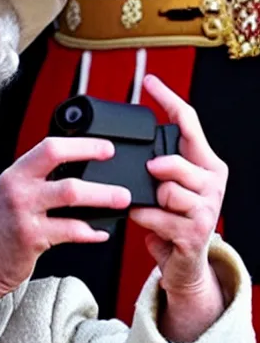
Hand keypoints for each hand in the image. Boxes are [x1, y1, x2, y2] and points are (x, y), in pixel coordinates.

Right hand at [0, 137, 130, 326]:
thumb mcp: (11, 197)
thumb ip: (37, 183)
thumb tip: (80, 175)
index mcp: (15, 174)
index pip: (50, 147)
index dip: (82, 145)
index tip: (106, 148)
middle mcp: (17, 188)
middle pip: (61, 163)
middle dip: (95, 162)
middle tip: (120, 170)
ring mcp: (23, 212)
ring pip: (70, 195)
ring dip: (102, 197)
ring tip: (122, 200)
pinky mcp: (31, 238)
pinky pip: (70, 230)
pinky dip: (90, 232)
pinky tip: (100, 233)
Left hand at [129, 75, 227, 306]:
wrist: (182, 261)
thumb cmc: (170, 218)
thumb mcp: (165, 185)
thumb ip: (155, 164)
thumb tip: (130, 148)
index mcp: (205, 164)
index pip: (189, 123)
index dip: (168, 99)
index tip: (149, 81)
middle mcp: (212, 181)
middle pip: (175, 159)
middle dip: (155, 168)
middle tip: (150, 177)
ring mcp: (208, 207)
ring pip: (166, 189)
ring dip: (148, 199)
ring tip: (151, 208)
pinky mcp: (195, 231)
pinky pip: (157, 215)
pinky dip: (144, 218)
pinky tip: (147, 221)